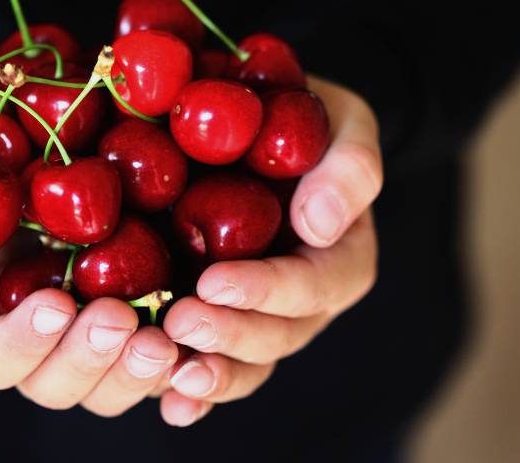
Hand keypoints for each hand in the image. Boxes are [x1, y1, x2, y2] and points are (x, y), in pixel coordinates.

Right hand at [0, 134, 179, 416]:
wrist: (45, 136)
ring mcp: (95, 336)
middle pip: (55, 385)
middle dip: (87, 359)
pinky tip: (201, 346)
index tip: (54, 304)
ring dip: (136, 371)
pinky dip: (184, 366)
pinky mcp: (145, 320)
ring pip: (111, 386)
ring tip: (164, 337)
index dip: (21, 344)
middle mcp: (41, 341)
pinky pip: (165, 365)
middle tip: (119, 318)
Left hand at [157, 76, 381, 425]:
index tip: (214, 282)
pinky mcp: (219, 317)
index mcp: (341, 257)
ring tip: (172, 374)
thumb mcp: (341, 122)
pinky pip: (212, 361)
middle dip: (231, 335)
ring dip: (212, 373)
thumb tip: (319, 225)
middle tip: (180, 321)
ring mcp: (260, 315)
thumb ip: (349, 165)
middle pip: (278, 336)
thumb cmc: (300, 117)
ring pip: (247, 362)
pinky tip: (169, 401)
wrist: (255, 126)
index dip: (267, 291)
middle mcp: (304, 301)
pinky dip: (193, 388)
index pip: (313, 286)